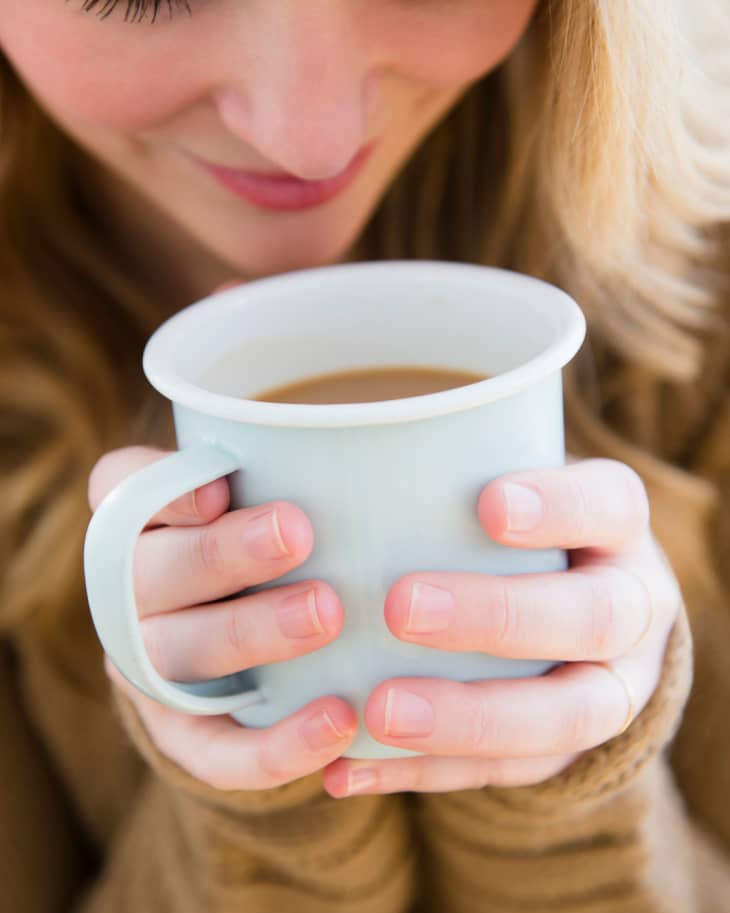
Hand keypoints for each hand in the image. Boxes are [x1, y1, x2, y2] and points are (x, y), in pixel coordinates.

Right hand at [87, 444, 357, 789]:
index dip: (161, 489)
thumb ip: (292, 470)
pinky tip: (338, 721)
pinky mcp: (180, 733)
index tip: (220, 487)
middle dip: (223, 554)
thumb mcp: (271, 496)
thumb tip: (376, 452)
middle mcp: (130, 592)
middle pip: (152, 571)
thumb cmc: (272, 545)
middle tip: (298, 534)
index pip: (121, 488)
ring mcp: (147, 666)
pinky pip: (213, 751)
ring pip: (177, 654)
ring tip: (328, 614)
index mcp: (142, 520)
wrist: (249, 644)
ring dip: (250, 634)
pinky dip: (272, 745)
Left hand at [322, 459, 680, 797]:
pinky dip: (429, 772)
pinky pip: (512, 772)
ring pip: (568, 716)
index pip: (610, 507)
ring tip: (381, 711)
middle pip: (596, 617)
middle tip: (402, 607)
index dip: (560, 508)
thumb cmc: (520, 530)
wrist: (582, 606)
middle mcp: (633, 607)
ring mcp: (613, 686)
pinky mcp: (571, 749)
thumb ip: (454, 473)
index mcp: (618, 529)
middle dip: (500, 616)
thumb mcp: (513, 483)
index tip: (489, 504)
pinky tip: (355, 766)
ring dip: (470, 718)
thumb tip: (322, 456)